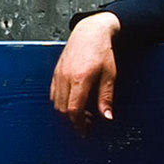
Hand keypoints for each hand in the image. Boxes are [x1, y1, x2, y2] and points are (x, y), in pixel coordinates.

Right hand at [49, 12, 120, 134]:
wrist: (90, 32)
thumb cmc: (102, 51)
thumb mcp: (110, 76)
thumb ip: (106, 98)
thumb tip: (107, 116)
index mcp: (80, 79)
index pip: (74, 110)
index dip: (79, 124)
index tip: (85, 131)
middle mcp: (65, 78)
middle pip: (62, 109)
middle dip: (73, 120)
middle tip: (85, 124)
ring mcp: (58, 74)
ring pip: (56, 102)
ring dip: (66, 112)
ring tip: (81, 113)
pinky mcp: (55, 72)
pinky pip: (53, 93)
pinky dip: (60, 102)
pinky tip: (72, 101)